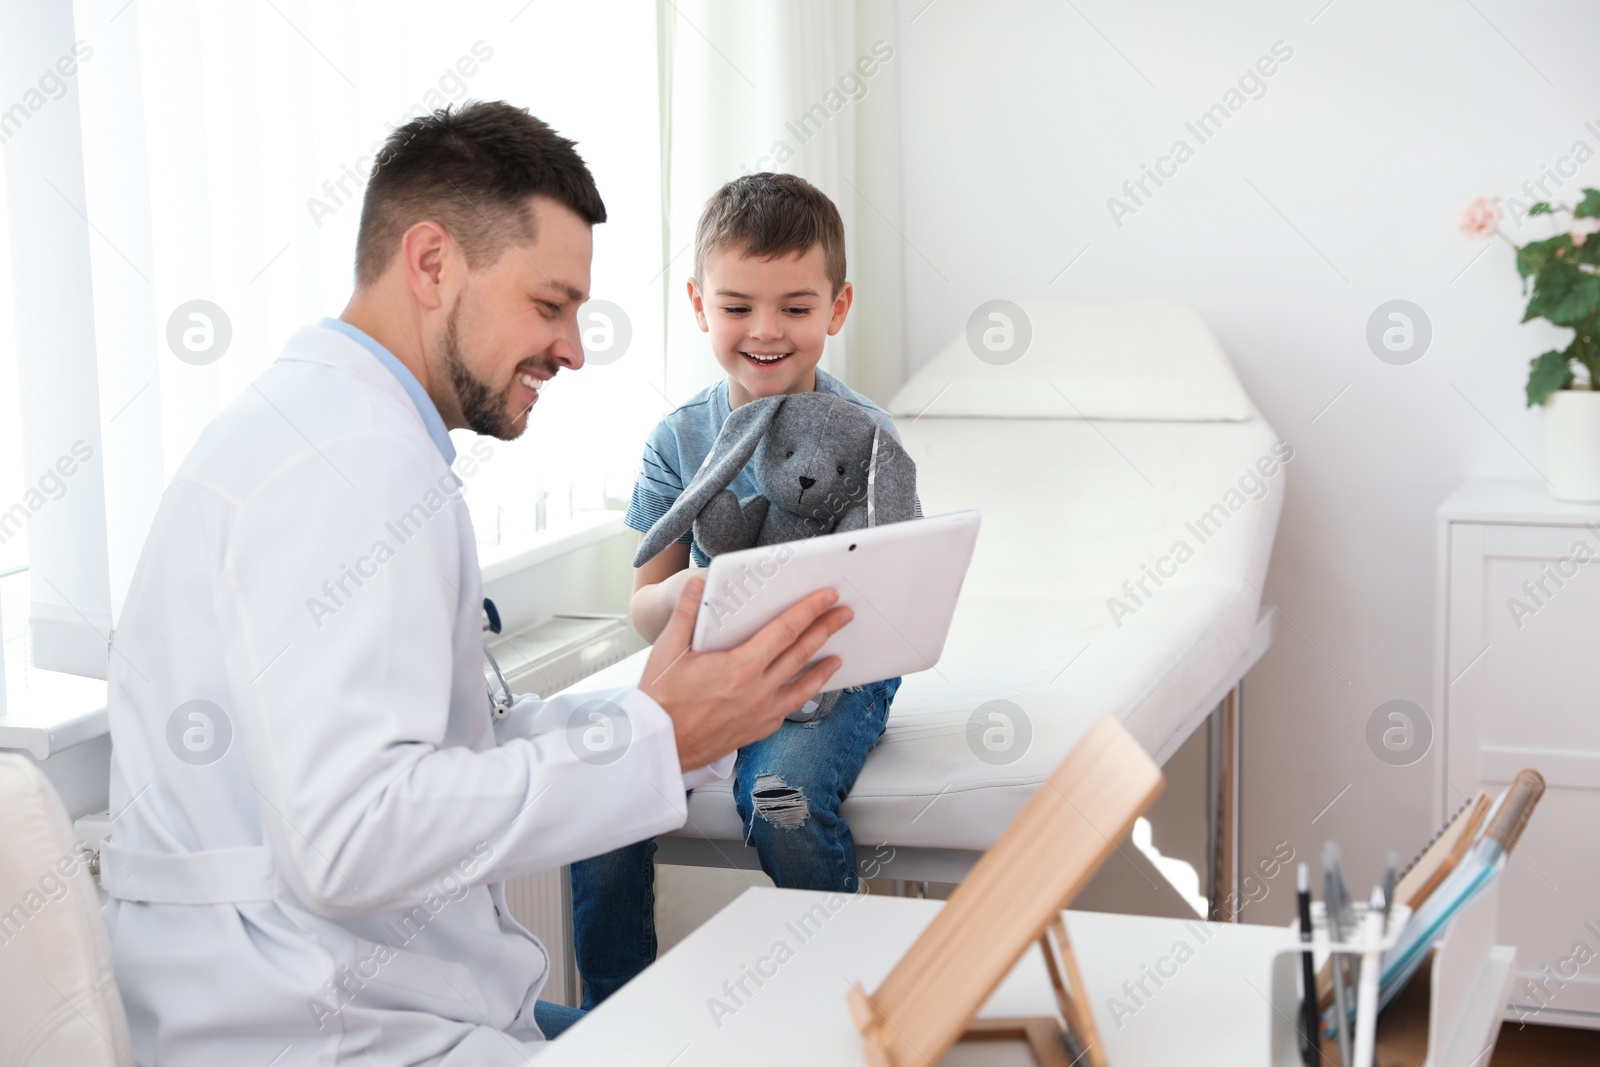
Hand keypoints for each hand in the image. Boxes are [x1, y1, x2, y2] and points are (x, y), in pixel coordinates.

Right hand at [638, 576, 851, 770]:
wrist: (659, 746)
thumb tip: (696, 584)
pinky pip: (788, 709)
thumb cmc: (661, 701)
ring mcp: (761, 714)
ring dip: (823, 669)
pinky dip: (801, 695)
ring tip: (837, 656)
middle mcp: (758, 691)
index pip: (786, 630)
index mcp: (741, 667)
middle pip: (802, 653)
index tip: (826, 597)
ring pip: (803, 687)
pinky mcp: (758, 730)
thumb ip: (685, 614)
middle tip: (843, 615)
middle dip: (826, 630)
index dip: (809, 610)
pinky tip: (804, 690)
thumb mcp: (667, 651)